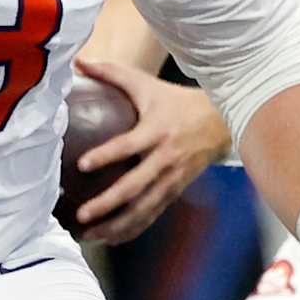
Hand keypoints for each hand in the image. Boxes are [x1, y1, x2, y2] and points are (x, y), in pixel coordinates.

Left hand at [69, 56, 228, 246]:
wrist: (221, 121)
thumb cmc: (175, 101)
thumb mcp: (146, 84)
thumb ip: (112, 73)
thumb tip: (78, 61)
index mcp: (157, 131)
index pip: (129, 145)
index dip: (106, 155)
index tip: (83, 165)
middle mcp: (165, 159)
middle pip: (135, 186)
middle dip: (108, 203)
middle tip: (82, 214)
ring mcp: (172, 179)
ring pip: (143, 208)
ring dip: (116, 225)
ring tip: (88, 235)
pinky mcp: (175, 191)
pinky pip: (152, 215)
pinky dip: (131, 229)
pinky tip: (109, 238)